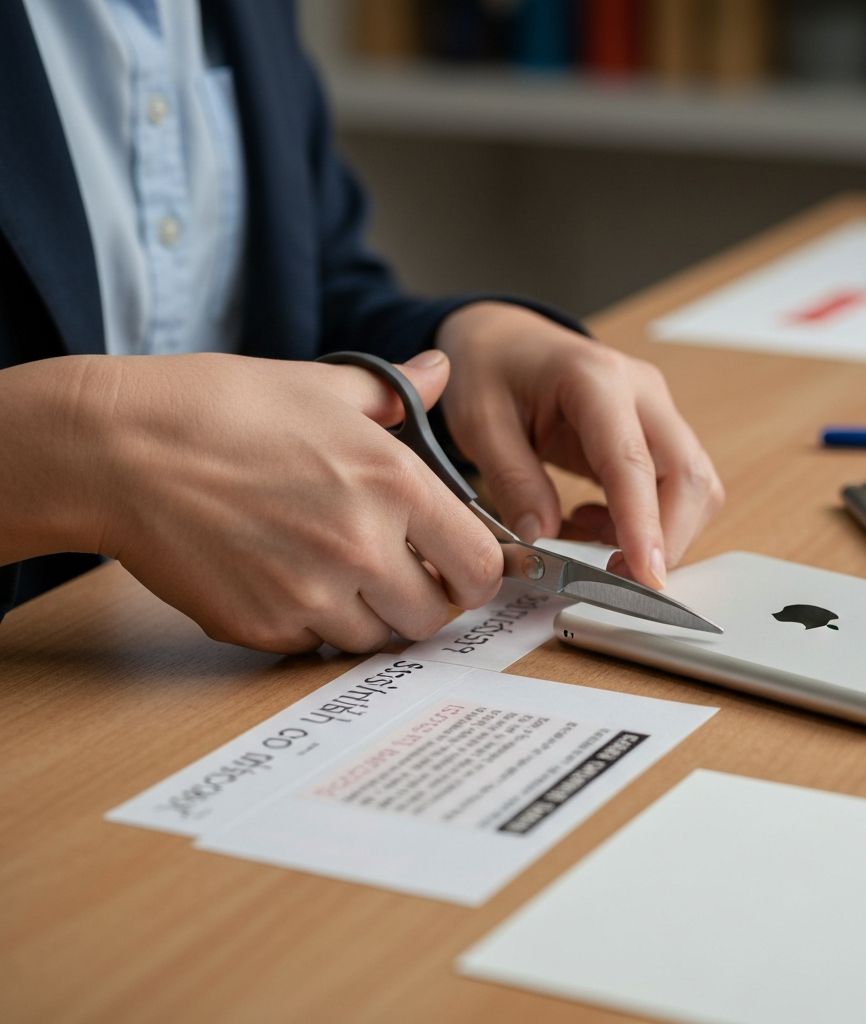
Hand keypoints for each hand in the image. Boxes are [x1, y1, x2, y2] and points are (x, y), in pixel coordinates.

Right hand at [0, 351, 501, 652]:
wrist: (119, 448)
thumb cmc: (220, 407)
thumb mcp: (321, 385)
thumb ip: (396, 394)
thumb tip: (441, 371)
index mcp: (394, 484)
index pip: (480, 564)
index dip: (476, 569)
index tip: (458, 563)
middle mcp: (363, 548)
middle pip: (433, 616)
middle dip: (422, 596)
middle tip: (396, 570)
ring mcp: (312, 596)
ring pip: (376, 637)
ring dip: (368, 613)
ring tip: (333, 569)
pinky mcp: (262, 627)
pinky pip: (313, 644)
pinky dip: (310, 621)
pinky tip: (283, 576)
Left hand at [436, 302, 723, 587]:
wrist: (502, 339)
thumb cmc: (490, 370)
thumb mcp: (480, 421)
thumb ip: (512, 479)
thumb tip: (542, 538)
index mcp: (595, 379)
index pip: (633, 461)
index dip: (643, 523)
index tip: (644, 577)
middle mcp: (641, 392)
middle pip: (688, 476)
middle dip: (666, 539)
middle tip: (615, 580)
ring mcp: (655, 411)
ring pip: (693, 486)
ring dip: (660, 532)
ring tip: (587, 538)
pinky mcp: (654, 434)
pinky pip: (675, 487)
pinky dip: (646, 521)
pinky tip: (591, 521)